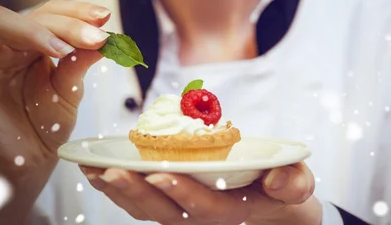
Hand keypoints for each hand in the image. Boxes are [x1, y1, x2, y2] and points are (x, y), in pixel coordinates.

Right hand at [0, 0, 110, 221]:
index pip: (50, 13)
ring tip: (63, 49)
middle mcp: (6, 46)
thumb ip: (79, 64)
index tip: (104, 19)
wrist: (31, 161)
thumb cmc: (47, 124)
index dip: (76, 12)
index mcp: (32, 43)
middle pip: (30, 16)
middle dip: (65, 24)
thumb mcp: (69, 91)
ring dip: (34, 29)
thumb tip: (103, 38)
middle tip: (95, 38)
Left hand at [81, 162, 320, 224]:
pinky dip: (118, 190)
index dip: (181, 193)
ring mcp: (182, 216)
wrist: (272, 208)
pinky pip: (140, 204)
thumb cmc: (281, 190)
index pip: (204, 207)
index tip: (159, 175)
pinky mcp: (169, 208)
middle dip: (136, 193)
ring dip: (119, 192)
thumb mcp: (298, 185)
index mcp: (231, 211)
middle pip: (164, 212)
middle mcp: (201, 219)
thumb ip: (294, 182)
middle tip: (110, 172)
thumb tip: (279, 182)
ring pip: (146, 211)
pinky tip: (95, 173)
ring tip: (93, 171)